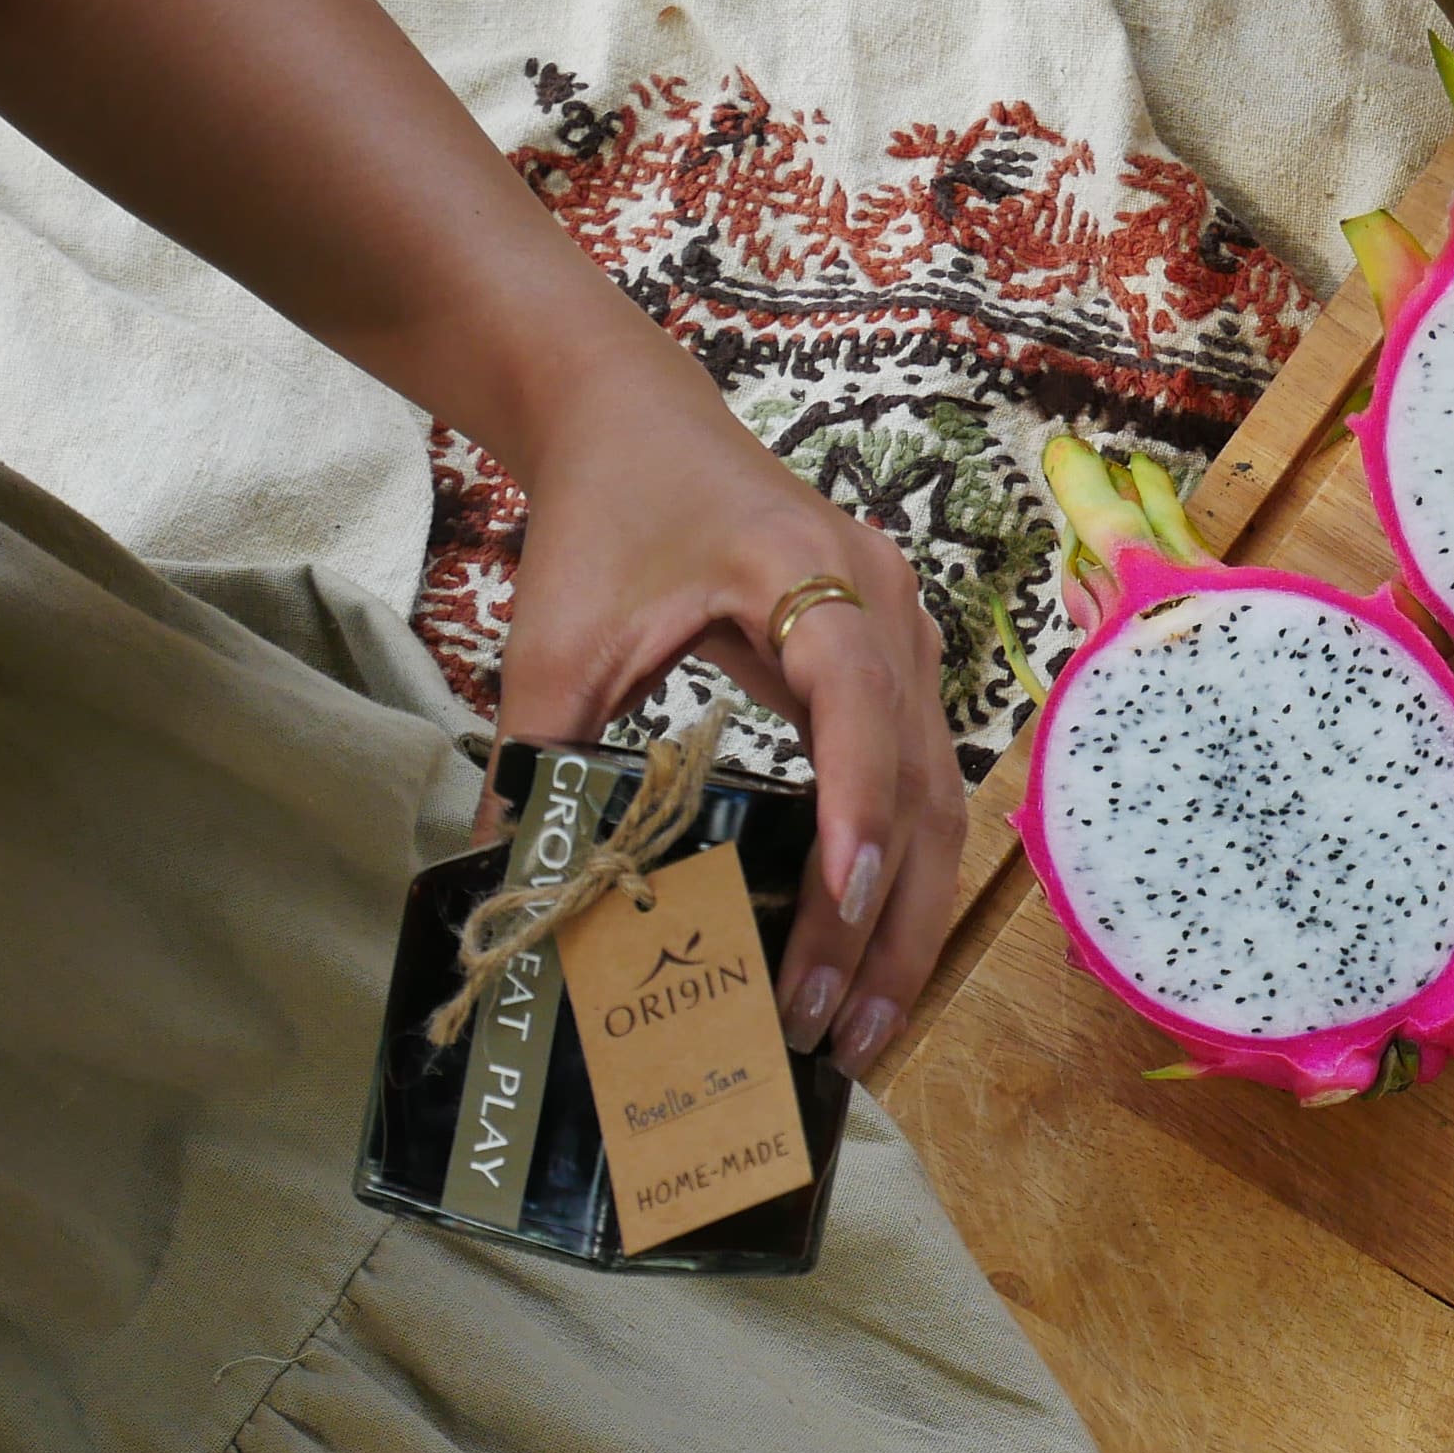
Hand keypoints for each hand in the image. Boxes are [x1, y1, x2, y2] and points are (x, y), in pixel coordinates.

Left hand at [495, 361, 961, 1077]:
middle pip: (925, 784)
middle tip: (839, 1032)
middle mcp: (888, 608)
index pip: (862, 705)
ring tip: (859, 1026)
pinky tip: (864, 950)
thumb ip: (542, 755)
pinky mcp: (901, 668)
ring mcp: (910, 637)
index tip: (841, 903)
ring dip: (904, 920)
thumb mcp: (558, 636)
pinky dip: (899, 875)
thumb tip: (513, 884)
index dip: (859, 806)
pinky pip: (923, 786)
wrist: (637, 420)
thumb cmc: (604, 513)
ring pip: (940, 802)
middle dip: (886, 920)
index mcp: (810, 575)